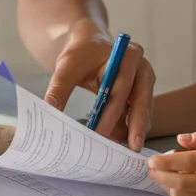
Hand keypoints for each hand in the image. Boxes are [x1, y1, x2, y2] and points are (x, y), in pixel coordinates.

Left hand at [43, 19, 155, 150]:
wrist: (90, 45)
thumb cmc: (81, 54)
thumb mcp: (67, 67)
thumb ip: (59, 88)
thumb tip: (50, 110)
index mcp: (127, 56)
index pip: (120, 89)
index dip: (111, 114)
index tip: (101, 134)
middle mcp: (142, 68)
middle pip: (140, 101)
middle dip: (134, 127)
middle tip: (129, 149)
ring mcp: (145, 81)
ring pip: (143, 110)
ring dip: (133, 130)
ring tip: (122, 151)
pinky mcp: (143, 93)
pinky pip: (140, 113)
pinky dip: (130, 127)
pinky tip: (120, 142)